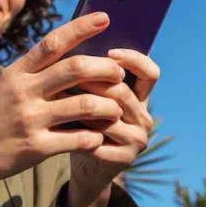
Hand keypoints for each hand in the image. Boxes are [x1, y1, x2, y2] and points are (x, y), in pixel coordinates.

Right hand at [0, 12, 125, 200]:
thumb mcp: (7, 86)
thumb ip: (35, 70)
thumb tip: (70, 48)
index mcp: (17, 72)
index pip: (53, 42)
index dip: (81, 28)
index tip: (105, 18)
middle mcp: (24, 92)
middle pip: (75, 69)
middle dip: (106, 68)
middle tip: (119, 73)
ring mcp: (31, 120)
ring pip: (85, 105)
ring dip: (108, 105)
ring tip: (116, 107)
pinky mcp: (37, 148)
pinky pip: (79, 139)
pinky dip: (95, 135)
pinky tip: (99, 134)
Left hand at [65, 49, 158, 206]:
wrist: (84, 166)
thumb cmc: (83, 124)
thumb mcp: (89, 96)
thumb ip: (91, 75)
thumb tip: (74, 40)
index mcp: (140, 98)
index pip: (150, 73)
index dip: (133, 59)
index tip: (109, 51)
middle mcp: (144, 118)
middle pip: (122, 91)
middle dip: (93, 80)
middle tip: (66, 71)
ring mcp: (137, 140)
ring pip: (109, 114)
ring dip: (80, 103)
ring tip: (55, 93)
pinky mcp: (123, 159)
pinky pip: (98, 139)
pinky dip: (76, 129)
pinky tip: (57, 123)